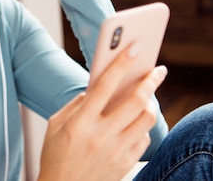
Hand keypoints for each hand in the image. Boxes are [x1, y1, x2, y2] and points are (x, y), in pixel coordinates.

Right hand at [37, 43, 167, 180]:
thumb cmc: (55, 155)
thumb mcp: (56, 125)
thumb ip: (77, 103)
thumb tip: (98, 85)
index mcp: (80, 122)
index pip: (105, 85)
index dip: (121, 62)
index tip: (135, 47)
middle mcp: (100, 136)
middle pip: (135, 101)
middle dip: (150, 80)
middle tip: (158, 69)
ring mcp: (116, 152)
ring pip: (146, 119)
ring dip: (150, 103)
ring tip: (147, 95)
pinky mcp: (125, 165)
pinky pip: (144, 138)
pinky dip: (142, 126)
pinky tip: (135, 121)